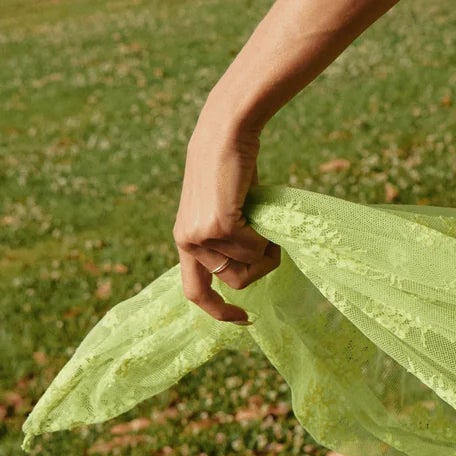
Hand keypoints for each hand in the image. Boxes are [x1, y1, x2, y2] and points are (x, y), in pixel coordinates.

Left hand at [174, 114, 278, 323]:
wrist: (224, 135)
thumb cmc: (231, 168)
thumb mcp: (226, 210)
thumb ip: (231, 237)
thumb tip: (256, 265)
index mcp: (185, 241)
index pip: (194, 292)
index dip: (219, 311)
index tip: (245, 319)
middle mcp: (188, 242)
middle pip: (236, 281)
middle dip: (260, 267)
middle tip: (270, 241)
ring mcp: (201, 236)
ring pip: (250, 266)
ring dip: (265, 247)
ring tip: (262, 217)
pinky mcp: (218, 226)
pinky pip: (255, 249)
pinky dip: (266, 236)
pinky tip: (258, 209)